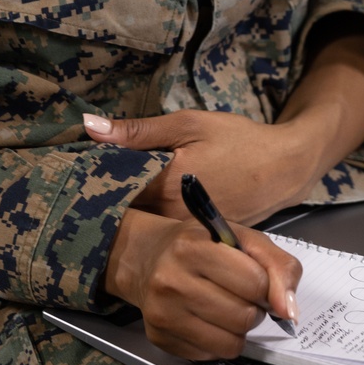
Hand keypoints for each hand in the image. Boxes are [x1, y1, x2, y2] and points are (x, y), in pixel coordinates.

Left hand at [84, 109, 316, 225]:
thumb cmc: (237, 140)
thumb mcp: (189, 124)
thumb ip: (138, 130)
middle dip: (108, 200)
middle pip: (124, 213)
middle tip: (93, 185)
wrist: (284, 168)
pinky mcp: (200, 240)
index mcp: (164, 188)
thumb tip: (89, 127)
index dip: (94, 182)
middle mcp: (171, 219)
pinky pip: (167, 233)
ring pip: (144, 226)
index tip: (79, 173)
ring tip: (115, 198)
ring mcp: (186, 233)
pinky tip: (151, 208)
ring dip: (130, 213)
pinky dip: (155, 221)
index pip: (110, 191)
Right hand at [104, 208, 301, 359]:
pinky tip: (206, 320)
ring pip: (231, 343)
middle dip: (253, 308)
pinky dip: (219, 342)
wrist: (147, 257)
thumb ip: (278, 266)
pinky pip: (211, 356)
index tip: (254, 278)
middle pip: (244, 316)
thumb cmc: (203, 244)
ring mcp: (162, 313)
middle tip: (240, 294)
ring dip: (239, 329)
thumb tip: (290, 311)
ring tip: (226, 307)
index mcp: (193, 247)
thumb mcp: (242, 238)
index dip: (264, 284)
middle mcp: (171, 281)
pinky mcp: (160, 338)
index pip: (255, 283)